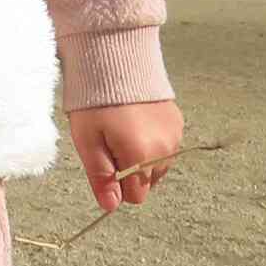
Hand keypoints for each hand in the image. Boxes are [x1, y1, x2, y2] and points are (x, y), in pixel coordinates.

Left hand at [69, 102, 183, 216]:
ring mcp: (175, 135)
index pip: (135, 197)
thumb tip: (110, 206)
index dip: (117, 185)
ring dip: (141, 158)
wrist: (115, 60)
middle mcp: (165, 150)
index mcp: (141, 157)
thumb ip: (101, 177)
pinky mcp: (178, 122)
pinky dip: (152, 142)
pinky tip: (135, 122)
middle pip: (147, 183)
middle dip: (129, 172)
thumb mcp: (87, 140)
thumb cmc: (94, 101)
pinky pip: (166, 147)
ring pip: (157, 167)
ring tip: (123, 130)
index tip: (105, 163)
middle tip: (110, 143)